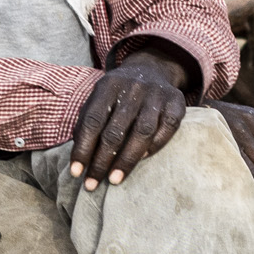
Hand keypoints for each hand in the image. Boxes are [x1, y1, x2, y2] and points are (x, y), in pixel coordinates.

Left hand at [69, 54, 188, 187]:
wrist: (152, 69)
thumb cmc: (119, 94)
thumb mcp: (99, 98)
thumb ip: (86, 122)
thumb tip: (79, 156)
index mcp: (108, 85)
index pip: (92, 121)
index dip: (83, 148)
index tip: (76, 172)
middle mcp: (133, 88)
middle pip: (115, 130)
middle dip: (101, 161)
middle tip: (92, 184)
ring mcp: (157, 95)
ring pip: (142, 132)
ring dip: (127, 160)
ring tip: (114, 180)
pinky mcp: (177, 103)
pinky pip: (167, 129)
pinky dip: (154, 147)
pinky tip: (142, 160)